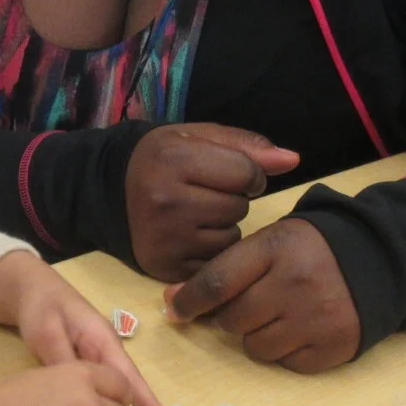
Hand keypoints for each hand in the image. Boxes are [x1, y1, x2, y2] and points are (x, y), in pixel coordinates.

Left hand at [0, 251, 168, 405]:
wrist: (28, 290)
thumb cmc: (42, 307)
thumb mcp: (48, 330)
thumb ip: (61, 357)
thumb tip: (75, 389)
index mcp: (102, 340)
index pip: (128, 377)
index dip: (146, 403)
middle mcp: (103, 354)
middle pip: (120, 396)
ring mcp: (93, 363)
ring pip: (108, 401)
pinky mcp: (80, 372)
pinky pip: (94, 399)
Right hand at [125, 125, 299, 280]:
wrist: (112, 192)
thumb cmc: (164, 160)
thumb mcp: (198, 137)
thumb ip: (247, 146)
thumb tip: (292, 160)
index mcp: (174, 160)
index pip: (248, 174)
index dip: (247, 173)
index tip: (227, 173)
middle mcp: (167, 201)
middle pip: (239, 208)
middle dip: (231, 200)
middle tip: (203, 194)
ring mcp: (166, 239)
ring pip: (231, 237)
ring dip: (223, 227)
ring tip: (196, 215)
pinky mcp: (166, 267)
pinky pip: (216, 263)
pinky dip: (210, 251)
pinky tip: (189, 236)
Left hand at [164, 218, 360, 372]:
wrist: (379, 260)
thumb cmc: (310, 250)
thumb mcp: (269, 243)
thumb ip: (223, 270)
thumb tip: (172, 303)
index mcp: (275, 248)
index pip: (217, 282)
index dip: (189, 301)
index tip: (175, 311)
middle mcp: (295, 283)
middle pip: (233, 320)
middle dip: (231, 317)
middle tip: (252, 304)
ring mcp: (317, 318)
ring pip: (255, 348)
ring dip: (257, 336)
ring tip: (280, 316)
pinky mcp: (334, 346)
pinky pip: (286, 364)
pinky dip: (285, 351)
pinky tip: (300, 329)